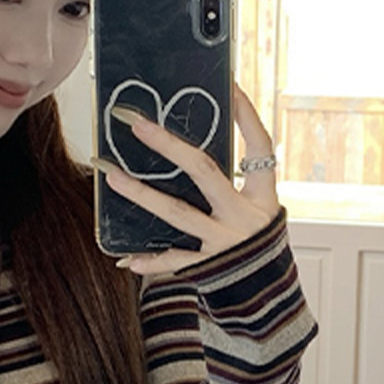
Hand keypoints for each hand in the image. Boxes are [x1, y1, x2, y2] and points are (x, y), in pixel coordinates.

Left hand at [94, 82, 278, 276]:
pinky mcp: (210, 267)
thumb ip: (237, 183)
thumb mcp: (260, 210)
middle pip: (204, 170)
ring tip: (113, 178)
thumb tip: (193, 151)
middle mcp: (244, 215)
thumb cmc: (258, 246)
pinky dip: (151, 260)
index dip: (246, 114)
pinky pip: (175, 260)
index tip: (229, 85)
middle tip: (137, 124)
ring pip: (178, 212)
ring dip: (142, 194)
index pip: (259, 144)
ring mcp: (225, 242)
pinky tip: (126, 258)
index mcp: (262, 195)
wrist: (271, 298)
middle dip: (168, 145)